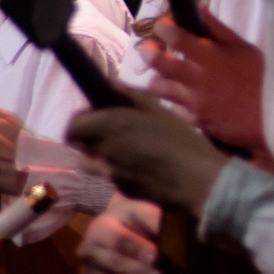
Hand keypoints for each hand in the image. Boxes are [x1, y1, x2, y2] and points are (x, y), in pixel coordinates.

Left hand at [68, 103, 230, 214]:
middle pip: (80, 144)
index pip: (73, 125)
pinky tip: (143, 168)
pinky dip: (119, 170)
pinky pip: (111, 176)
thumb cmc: (185, 143)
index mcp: (113, 125)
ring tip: (126, 152)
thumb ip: (134, 96)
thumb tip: (112, 83)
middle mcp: (105, 149)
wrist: (199, 183)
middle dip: (91, 137)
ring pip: (92, 162)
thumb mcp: (163, 113)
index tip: (96, 117)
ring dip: (101, 155)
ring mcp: (110, 173)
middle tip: (112, 133)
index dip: (81, 120)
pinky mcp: (121, 190)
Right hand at [75, 196, 164, 273]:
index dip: (138, 248)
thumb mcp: (143, 213)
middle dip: (137, 273)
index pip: (120, 238)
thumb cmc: (135, 219)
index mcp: (103, 226)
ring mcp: (89, 268)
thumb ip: (156, 221)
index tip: (156, 257)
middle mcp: (89, 247)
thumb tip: (175, 232)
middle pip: (113, 262)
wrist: (111, 223)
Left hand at [140, 10, 267, 151]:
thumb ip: (219, 30)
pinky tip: (186, 96)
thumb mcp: (245, 49)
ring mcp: (195, 102)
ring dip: (160, 78)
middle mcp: (198, 80)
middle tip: (149, 48)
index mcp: (212, 58)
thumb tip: (199, 9)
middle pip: (159, 64)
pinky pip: (174, 108)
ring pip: (160, 88)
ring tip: (167, 75)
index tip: (163, 25)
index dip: (164, 28)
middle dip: (149, 53)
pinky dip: (176, 100)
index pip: (177, 38)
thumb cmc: (263, 78)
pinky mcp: (196, 120)